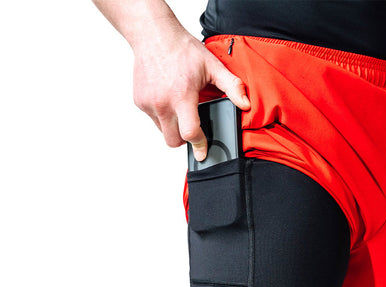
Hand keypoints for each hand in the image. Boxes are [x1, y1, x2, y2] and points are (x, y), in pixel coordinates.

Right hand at [132, 19, 249, 160]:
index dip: (198, 145)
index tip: (202, 152)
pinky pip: (153, 119)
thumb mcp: (212, 66)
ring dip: (173, 127)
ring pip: (162, 132)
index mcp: (181, 96)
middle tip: (192, 126)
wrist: (153, 35)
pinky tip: (168, 99)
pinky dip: (162, 116)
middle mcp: (162, 103)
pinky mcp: (139, 102)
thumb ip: (232, 86)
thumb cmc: (181, 49)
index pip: (189, 133)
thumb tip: (245, 104)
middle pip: (173, 141)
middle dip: (184, 139)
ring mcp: (148, 103)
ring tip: (179, 107)